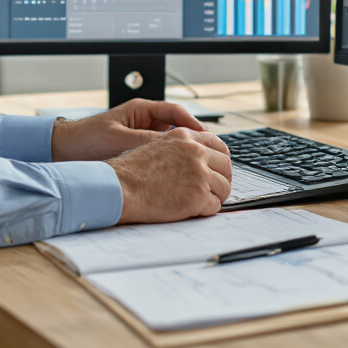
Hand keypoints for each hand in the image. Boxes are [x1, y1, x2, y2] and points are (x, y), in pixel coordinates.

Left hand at [51, 98, 205, 161]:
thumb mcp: (118, 139)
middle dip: (192, 140)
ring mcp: (140, 136)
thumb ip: (145, 141)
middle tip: (206, 153)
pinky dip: (168, 163)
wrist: (63, 152)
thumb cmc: (85, 139)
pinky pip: (158, 155)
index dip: (192, 123)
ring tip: (194, 165)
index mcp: (140, 110)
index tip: (204, 135)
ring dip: (181, 153)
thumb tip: (172, 145)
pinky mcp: (136, 152)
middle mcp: (143, 121)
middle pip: (176, 127)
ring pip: (169, 144)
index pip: (174, 111)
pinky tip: (175, 173)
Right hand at [107, 128, 231, 223]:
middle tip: (213, 189)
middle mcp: (195, 152)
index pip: (218, 145)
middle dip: (222, 179)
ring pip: (224, 187)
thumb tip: (198, 159)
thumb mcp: (157, 146)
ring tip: (201, 201)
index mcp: (185, 137)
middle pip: (226, 166)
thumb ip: (180, 148)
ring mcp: (199, 174)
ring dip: (215, 196)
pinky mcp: (198, 196)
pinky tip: (193, 210)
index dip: (221, 159)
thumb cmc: (131, 171)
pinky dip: (207, 210)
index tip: (218, 169)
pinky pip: (215, 206)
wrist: (120, 188)